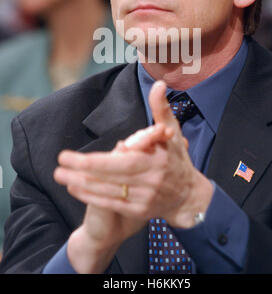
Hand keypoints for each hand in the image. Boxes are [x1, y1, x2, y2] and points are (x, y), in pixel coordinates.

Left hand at [55, 81, 212, 229]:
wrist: (188, 196)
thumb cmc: (176, 159)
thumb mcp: (172, 132)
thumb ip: (161, 108)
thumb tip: (159, 83)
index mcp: (157, 159)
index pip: (124, 160)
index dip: (98, 161)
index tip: (75, 155)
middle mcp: (150, 180)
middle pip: (111, 176)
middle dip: (83, 170)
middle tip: (60, 162)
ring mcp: (145, 198)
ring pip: (108, 191)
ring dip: (82, 184)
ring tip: (61, 175)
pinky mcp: (139, 211)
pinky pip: (111, 203)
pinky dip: (92, 197)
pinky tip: (75, 188)